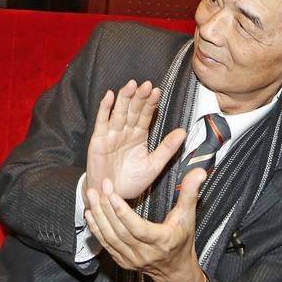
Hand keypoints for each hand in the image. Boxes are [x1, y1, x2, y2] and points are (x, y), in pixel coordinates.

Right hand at [85, 80, 187, 200]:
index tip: (157, 91)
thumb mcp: (154, 165)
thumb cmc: (131, 182)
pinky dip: (104, 108)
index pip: (146, 115)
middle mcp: (125, 131)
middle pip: (133, 110)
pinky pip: (102, 121)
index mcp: (139, 135)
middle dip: (139, 97)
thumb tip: (183, 132)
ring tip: (131, 85)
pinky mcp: (98, 140)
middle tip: (146, 85)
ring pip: (119, 112)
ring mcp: (111, 134)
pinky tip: (109, 95)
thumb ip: (167, 148)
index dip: (150, 103)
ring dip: (124, 97)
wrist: (111, 196)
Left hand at [85, 169, 207, 281]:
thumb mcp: (188, 217)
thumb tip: (199, 172)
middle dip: (107, 208)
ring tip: (92, 196)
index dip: (123, 212)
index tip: (112, 193)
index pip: (138, 228)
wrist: (175, 271)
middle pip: (120, 231)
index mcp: (161, 241)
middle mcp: (145, 253)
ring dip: (98, 217)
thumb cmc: (182, 241)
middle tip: (99, 187)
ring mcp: (132, 259)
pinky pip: (106, 245)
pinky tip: (90, 213)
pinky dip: (96, 229)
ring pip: (110, 238)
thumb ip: (190, 193)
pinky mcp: (122, 262)